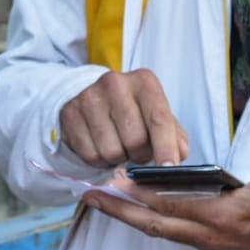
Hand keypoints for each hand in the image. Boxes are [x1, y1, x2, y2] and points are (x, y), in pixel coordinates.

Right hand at [59, 68, 188, 167]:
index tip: (170, 168)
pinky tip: (100, 145)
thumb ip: (174, 135)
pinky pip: (90, 154)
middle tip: (137, 150)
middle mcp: (115, 83)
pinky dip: (99, 160)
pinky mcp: (70, 114)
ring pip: (111, 151)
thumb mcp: (156, 115)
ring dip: (118, 158)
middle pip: (135, 140)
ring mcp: (89, 97)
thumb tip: (179, 154)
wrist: (91, 98)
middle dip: (140, 155)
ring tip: (118, 146)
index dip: (166, 147)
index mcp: (144, 82)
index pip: (159, 119)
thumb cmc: (132, 110)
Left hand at [83, 150, 249, 249]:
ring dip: (128, 215)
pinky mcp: (205, 240)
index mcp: (223, 218)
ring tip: (100, 198)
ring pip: (157, 230)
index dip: (143, 193)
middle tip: (89, 194)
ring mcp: (205, 241)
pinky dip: (144, 218)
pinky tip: (130, 205)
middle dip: (120, 211)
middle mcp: (208, 234)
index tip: (117, 179)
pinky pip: (166, 231)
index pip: (172, 206)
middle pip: (153, 225)